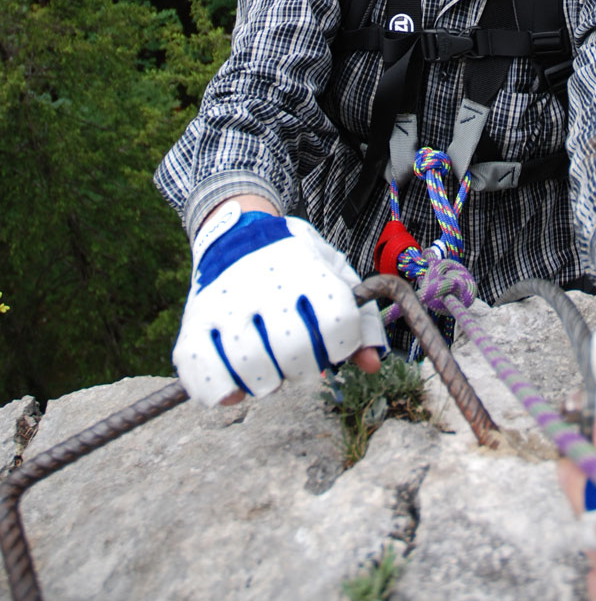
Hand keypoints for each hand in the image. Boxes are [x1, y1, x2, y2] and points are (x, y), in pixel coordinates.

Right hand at [173, 201, 387, 406]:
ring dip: (265, 380)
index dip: (342, 345)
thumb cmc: (295, 265)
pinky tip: (236, 379)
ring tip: (267, 366)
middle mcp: (264, 285)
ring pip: (250, 367)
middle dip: (303, 366)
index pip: (338, 324)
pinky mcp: (193, 324)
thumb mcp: (333, 276)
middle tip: (297, 358)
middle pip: (294, 351)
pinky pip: (205, 377)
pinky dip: (223, 390)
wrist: (236, 234)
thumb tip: (374, 365)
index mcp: (306, 270)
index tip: (333, 342)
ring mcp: (224, 305)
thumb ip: (359, 320)